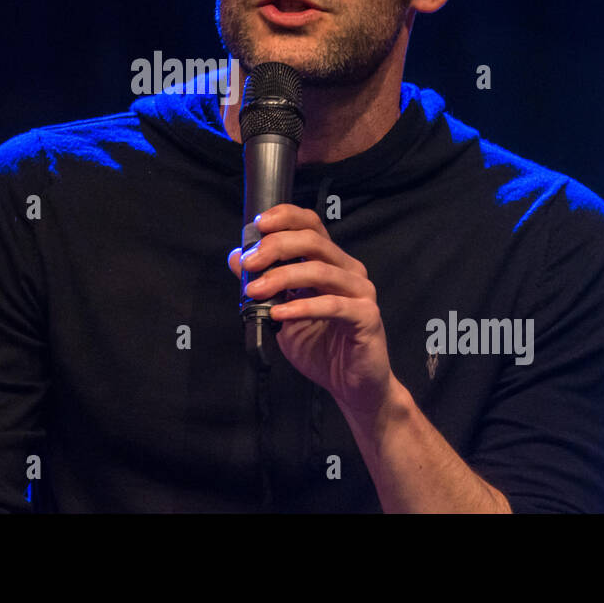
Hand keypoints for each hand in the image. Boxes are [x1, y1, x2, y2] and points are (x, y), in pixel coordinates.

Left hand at [227, 203, 397, 419]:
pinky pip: (332, 306)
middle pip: (314, 241)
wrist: (351, 386)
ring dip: (282, 277)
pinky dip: (302, 307)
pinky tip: (279, 314)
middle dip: (276, 247)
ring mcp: (361, 292)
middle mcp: (349, 270)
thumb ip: (263, 284)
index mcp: (332, 262)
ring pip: (320, 271)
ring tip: (256, 291)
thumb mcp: (281, 312)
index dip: (286, 217)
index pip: (312, 225)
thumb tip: (236, 257)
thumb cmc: (320, 346)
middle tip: (250, 263)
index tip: (258, 224)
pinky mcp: (367, 317)